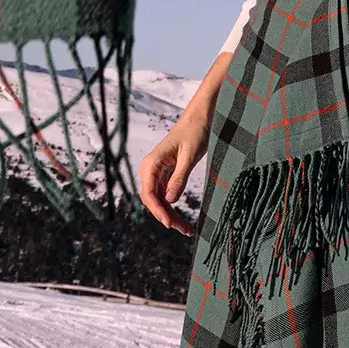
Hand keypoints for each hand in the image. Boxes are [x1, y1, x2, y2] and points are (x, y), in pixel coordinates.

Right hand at [139, 111, 211, 234]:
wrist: (200, 118)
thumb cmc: (195, 132)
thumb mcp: (189, 156)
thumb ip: (179, 178)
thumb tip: (170, 201)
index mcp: (151, 163)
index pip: (148, 194)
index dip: (158, 211)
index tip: (169, 224)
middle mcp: (150, 169)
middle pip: (153, 200)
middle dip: (166, 217)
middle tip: (183, 230)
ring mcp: (157, 172)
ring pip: (159, 200)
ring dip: (170, 215)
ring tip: (185, 229)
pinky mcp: (166, 173)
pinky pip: (166, 194)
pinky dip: (173, 206)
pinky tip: (181, 218)